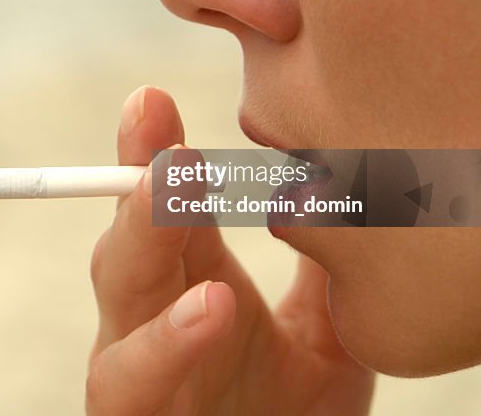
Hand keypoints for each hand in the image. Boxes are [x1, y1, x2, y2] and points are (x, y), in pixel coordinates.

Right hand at [86, 86, 374, 414]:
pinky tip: (210, 304)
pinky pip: (132, 378)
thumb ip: (328, 271)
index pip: (168, 204)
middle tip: (151, 113)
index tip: (154, 96)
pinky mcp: (129, 414)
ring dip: (143, 234)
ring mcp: (134, 364)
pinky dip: (168, 340)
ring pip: (120, 294)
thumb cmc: (285, 414)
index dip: (155, 149)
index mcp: (189, 280)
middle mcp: (150, 314)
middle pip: (133, 233)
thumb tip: (361, 186)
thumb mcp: (325, 337)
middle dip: (140, 170)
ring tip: (170, 184)